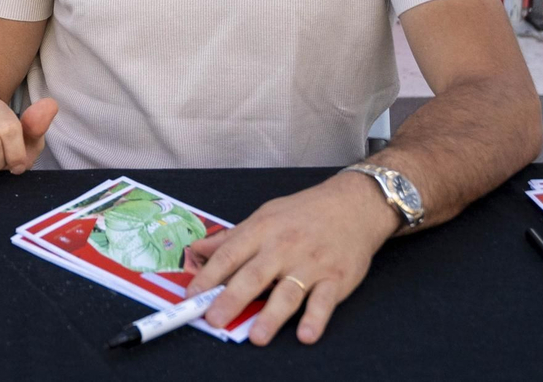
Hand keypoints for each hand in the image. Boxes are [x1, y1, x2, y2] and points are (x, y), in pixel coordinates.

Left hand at [184, 171, 398, 345]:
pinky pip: (324, 302)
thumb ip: (231, 238)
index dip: (208, 276)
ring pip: (287, 292)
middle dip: (231, 299)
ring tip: (256, 336)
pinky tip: (306, 334)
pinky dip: (316, 319)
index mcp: (261, 231)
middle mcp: (283, 248)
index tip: (191, 295)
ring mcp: (310, 264)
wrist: (351, 206)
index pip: (229, 255)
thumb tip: (197, 251)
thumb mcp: (263, 217)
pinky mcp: (336, 279)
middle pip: (253, 276)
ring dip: (272, 316)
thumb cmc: (303, 212)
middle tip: (213, 319)